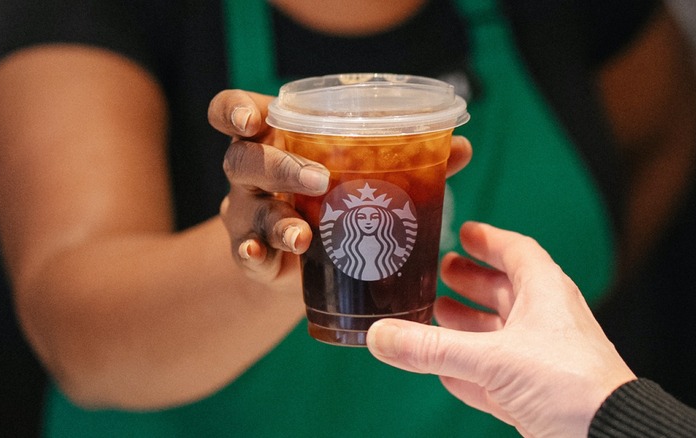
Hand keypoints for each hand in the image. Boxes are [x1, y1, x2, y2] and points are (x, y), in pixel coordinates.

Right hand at [207, 89, 472, 277]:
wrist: (300, 260)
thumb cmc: (329, 199)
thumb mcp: (356, 174)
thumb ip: (405, 157)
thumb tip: (461, 147)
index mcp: (275, 139)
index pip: (236, 112)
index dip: (234, 111)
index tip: (252, 118)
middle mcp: (252, 173)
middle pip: (244, 158)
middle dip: (277, 165)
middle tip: (318, 179)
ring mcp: (248, 214)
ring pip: (249, 209)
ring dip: (277, 220)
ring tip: (303, 235)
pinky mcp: (252, 254)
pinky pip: (245, 253)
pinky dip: (254, 254)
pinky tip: (262, 256)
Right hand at [366, 222, 635, 437]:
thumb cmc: (571, 384)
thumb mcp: (492, 358)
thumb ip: (432, 348)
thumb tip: (381, 335)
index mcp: (545, 293)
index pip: (516, 252)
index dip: (489, 241)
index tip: (464, 233)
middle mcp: (545, 321)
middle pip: (504, 291)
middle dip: (472, 282)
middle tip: (441, 274)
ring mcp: (541, 359)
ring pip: (498, 334)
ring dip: (468, 326)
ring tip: (435, 316)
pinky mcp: (536, 395)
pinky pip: (496, 376)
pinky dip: (471, 372)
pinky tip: (447, 374)